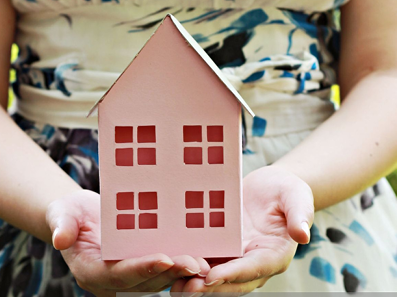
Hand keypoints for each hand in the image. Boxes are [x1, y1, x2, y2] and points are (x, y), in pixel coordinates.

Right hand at [46, 190, 209, 296]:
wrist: (81, 218)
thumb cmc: (70, 213)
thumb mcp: (61, 212)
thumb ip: (62, 224)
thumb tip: (60, 238)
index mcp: (91, 271)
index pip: (118, 275)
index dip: (142, 269)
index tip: (164, 259)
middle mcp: (112, 280)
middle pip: (144, 281)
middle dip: (171, 274)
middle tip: (196, 264)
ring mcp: (129, 276)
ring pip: (159, 280)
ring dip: (182, 274)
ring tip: (205, 263)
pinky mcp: (142, 268)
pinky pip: (163, 271)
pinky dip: (181, 266)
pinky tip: (203, 256)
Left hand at [171, 165, 314, 294]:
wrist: (268, 187)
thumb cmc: (284, 190)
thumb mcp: (296, 195)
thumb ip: (299, 214)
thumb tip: (303, 235)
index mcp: (272, 255)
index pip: (253, 269)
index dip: (233, 274)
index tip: (212, 276)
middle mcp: (251, 263)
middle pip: (231, 283)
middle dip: (209, 288)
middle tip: (186, 288)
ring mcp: (233, 258)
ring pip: (214, 279)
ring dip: (195, 284)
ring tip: (173, 284)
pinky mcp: (218, 249)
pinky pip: (204, 262)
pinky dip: (188, 268)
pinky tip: (169, 266)